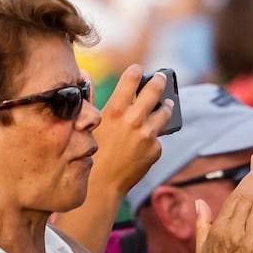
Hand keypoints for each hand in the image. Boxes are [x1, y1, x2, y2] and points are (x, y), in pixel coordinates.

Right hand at [93, 64, 169, 193]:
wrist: (103, 183)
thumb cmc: (92, 151)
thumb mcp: (88, 122)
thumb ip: (89, 96)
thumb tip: (85, 73)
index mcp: (115, 109)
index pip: (131, 79)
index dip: (136, 71)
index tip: (139, 68)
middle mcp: (134, 119)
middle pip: (154, 91)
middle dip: (159, 81)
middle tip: (162, 77)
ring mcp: (147, 135)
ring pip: (164, 113)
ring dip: (166, 106)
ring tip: (167, 103)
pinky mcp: (156, 149)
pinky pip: (157, 137)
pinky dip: (153, 136)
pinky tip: (147, 140)